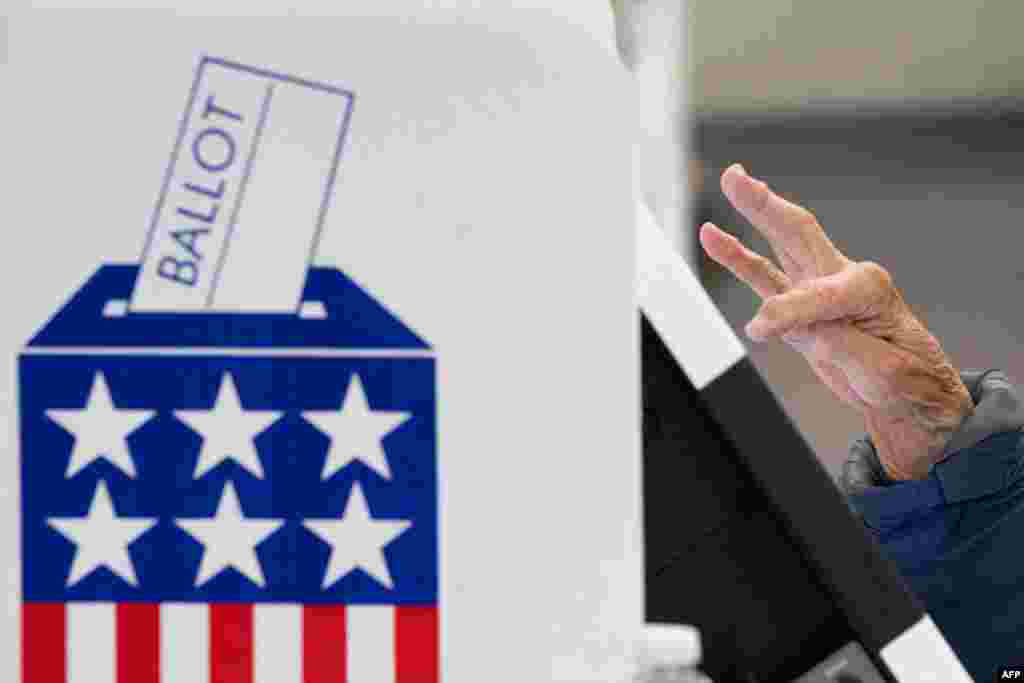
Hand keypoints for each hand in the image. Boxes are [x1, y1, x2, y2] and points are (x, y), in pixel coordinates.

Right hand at [700, 164, 971, 479]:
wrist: (911, 395)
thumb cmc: (907, 381)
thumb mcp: (885, 373)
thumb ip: (843, 345)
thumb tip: (801, 327)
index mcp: (870, 290)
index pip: (818, 293)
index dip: (788, 311)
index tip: (761, 329)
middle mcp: (844, 279)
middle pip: (799, 233)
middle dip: (766, 206)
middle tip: (737, 176)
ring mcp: (819, 288)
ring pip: (780, 244)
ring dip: (754, 212)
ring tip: (730, 182)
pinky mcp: (800, 306)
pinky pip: (763, 277)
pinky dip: (738, 258)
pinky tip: (715, 237)